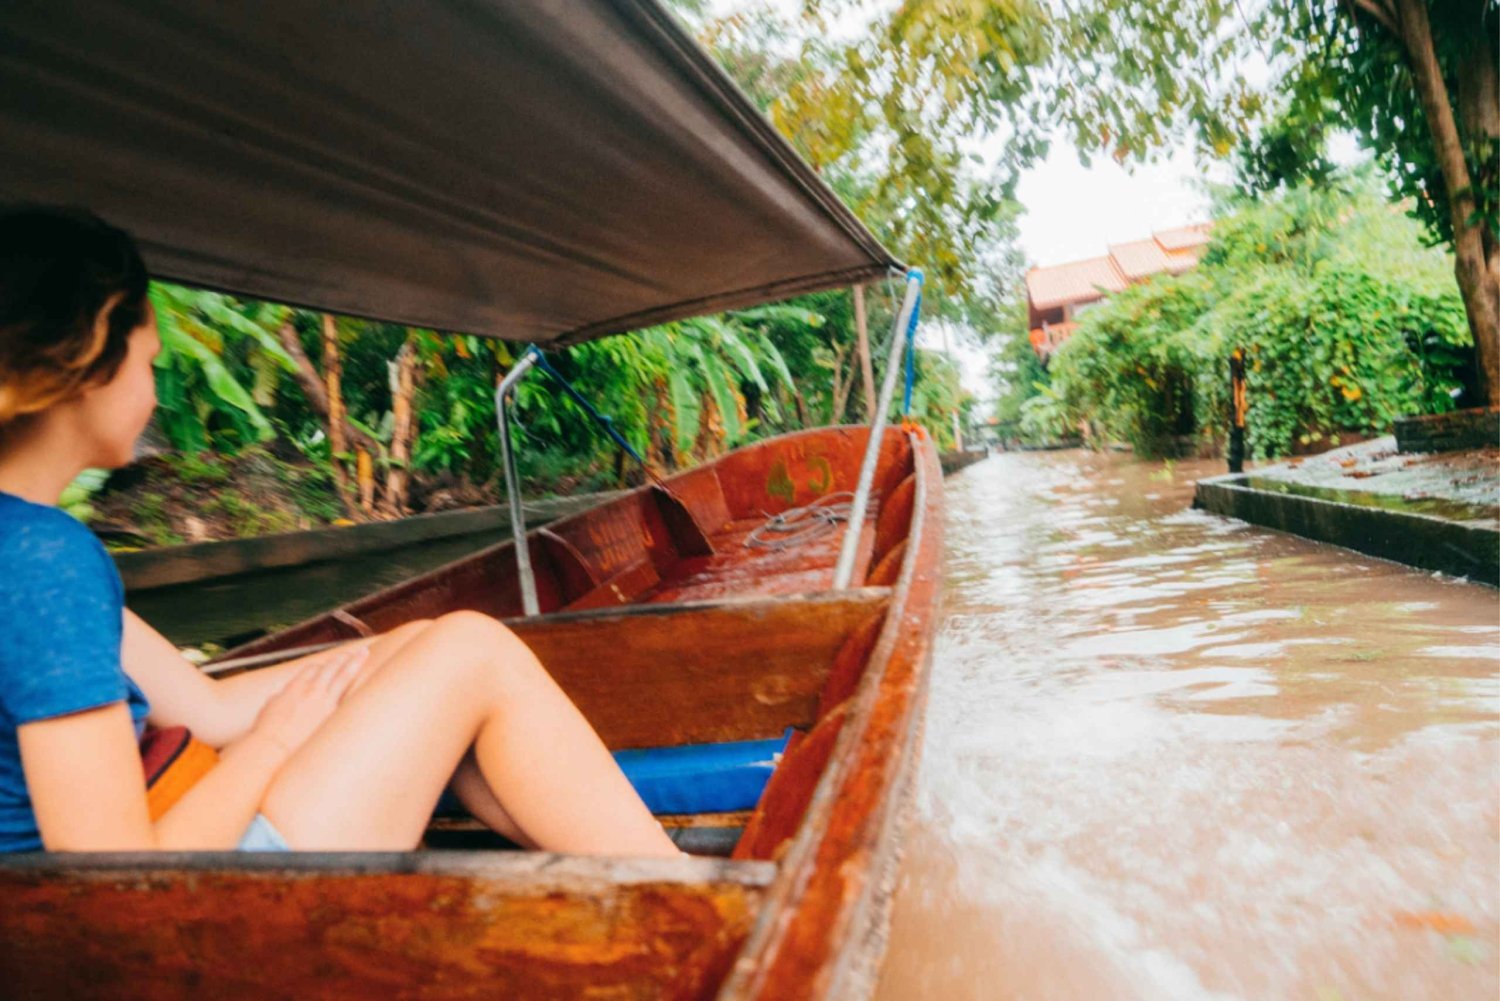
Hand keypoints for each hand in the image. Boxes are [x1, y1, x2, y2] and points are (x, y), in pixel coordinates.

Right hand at [249, 645, 368, 759]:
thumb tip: (280, 696)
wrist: (275, 747)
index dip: (319, 667)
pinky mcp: (332, 713)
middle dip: (340, 659)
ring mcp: (323, 700)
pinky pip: (348, 693)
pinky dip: (356, 682)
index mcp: (294, 687)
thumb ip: (278, 699)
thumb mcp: (269, 709)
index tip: (326, 665)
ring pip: (342, 675)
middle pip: (329, 668)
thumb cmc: (267, 732)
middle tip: (351, 654)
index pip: (310, 670)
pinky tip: (366, 677)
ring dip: (353, 662)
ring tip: (363, 654)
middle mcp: (310, 690)